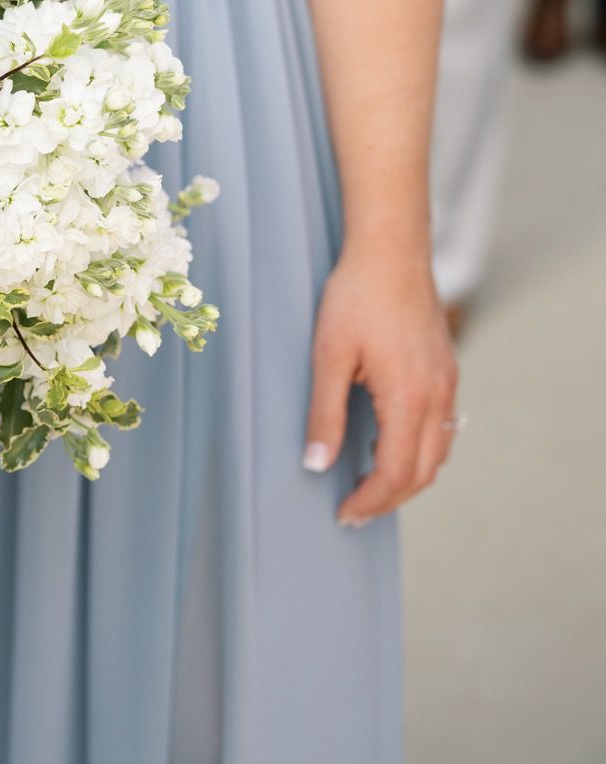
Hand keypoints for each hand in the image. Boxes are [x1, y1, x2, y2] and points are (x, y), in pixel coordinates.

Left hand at [304, 240, 458, 526]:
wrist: (392, 250)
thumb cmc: (356, 297)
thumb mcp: (328, 356)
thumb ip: (324, 414)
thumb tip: (316, 465)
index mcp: (408, 398)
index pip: (395, 473)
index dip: (370, 501)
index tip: (343, 512)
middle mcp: (437, 396)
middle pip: (423, 473)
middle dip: (389, 499)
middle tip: (354, 512)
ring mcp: (447, 382)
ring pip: (437, 452)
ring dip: (406, 477)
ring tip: (369, 484)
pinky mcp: (446, 370)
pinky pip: (441, 427)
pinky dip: (418, 450)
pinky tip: (387, 443)